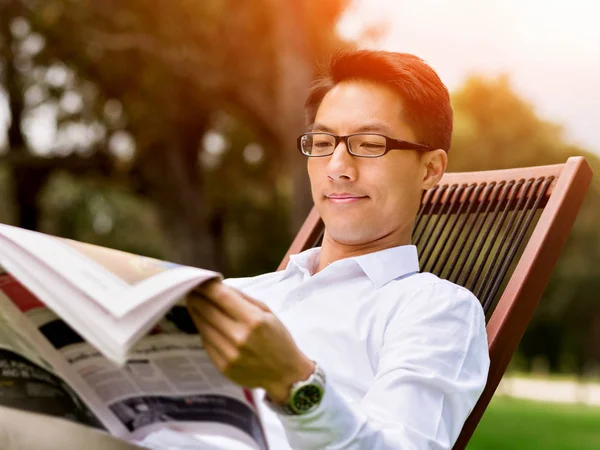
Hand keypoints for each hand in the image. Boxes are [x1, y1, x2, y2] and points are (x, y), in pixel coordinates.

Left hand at [187, 280, 314, 402]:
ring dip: (196, 312)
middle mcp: (239, 337)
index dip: (207, 286)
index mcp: (254, 320)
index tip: (199, 279)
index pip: (222, 297)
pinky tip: (204, 323)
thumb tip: (220, 287)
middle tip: (191, 289)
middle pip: (207, 310)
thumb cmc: (279, 339)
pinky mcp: (222, 366)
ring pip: (203, 326)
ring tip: (194, 303)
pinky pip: (206, 342)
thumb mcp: (267, 313)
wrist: (285, 374)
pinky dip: (203, 329)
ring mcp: (229, 354)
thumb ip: (243, 299)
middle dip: (197, 297)